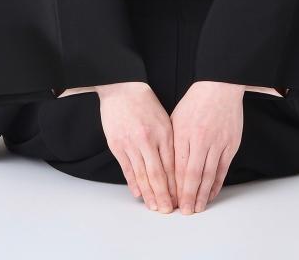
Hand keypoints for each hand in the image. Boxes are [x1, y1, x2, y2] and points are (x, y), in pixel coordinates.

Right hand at [96, 81, 176, 212]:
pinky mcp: (117, 145)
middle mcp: (148, 140)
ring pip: (142, 176)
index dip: (176, 185)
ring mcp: (131, 144)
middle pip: (158, 175)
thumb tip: (174, 168)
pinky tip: (138, 193)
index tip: (181, 198)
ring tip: (154, 207)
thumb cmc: (145, 102)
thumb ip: (169, 143)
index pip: (172, 166)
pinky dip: (133, 183)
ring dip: (149, 194)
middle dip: (164, 196)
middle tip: (168, 210)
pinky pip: (127, 169)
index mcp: (164, 133)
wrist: (121, 88)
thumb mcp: (163, 119)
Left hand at [170, 81, 244, 213]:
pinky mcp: (231, 145)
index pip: (177, 168)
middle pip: (192, 176)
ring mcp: (217, 143)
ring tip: (198, 208)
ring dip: (203, 195)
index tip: (171, 200)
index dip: (174, 188)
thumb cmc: (195, 101)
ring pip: (209, 176)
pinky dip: (217, 184)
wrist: (219, 87)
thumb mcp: (176, 119)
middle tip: (185, 212)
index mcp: (183, 133)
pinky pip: (222, 170)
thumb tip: (167, 168)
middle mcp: (200, 140)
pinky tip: (211, 193)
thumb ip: (173, 143)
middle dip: (188, 197)